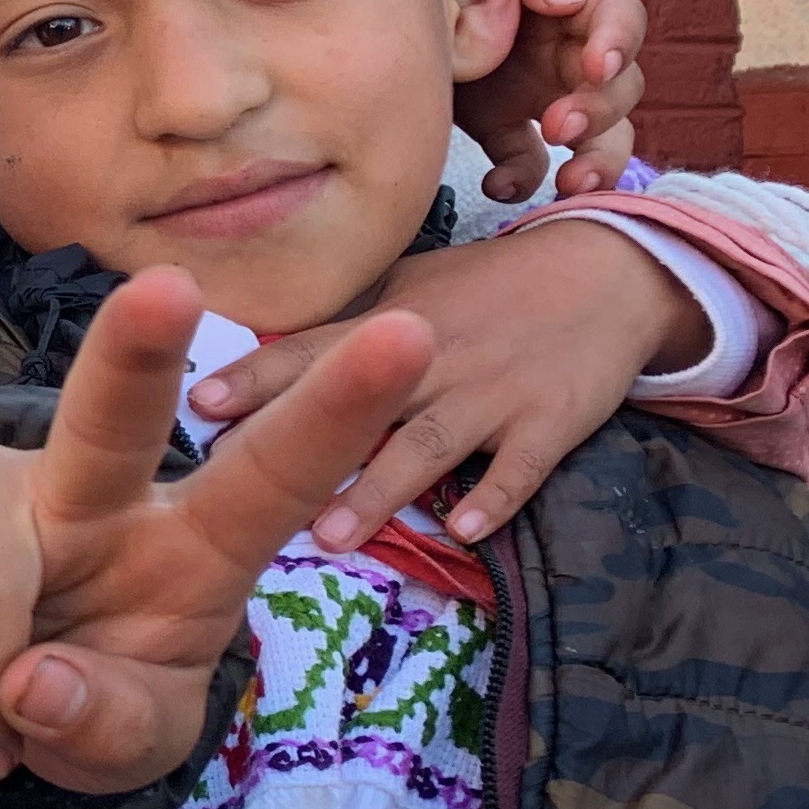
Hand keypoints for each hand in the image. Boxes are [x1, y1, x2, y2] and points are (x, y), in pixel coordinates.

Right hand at [0, 270, 434, 791]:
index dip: (336, 413)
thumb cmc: (82, 706)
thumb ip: (102, 727)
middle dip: (139, 350)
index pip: (271, 475)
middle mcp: (89, 493)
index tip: (403, 337)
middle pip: (112, 417)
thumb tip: (30, 684)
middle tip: (170, 289)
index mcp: (192, 547)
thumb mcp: (127, 749)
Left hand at [186, 218, 699, 547]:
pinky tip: (462, 531)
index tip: (202, 402)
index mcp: (390, 324)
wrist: (606, 273)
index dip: (256, 378)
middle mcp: (433, 359)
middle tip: (233, 474)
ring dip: (379, 488)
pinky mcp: (549, 422)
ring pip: (428, 443)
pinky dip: (494, 497)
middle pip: (359, 400)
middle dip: (298, 434)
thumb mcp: (412, 290)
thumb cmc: (491, 288)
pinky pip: (520, 467)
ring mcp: (492, 392)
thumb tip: (264, 361)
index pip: (310, 353)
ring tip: (330, 534)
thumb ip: (346, 329)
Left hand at [450, 0, 642, 200]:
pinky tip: (496, 188)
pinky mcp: (504, 123)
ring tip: (570, 183)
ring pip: (596, 136)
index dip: (618, 44)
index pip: (620, 20)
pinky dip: (520, 179)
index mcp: (579, 0)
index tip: (598, 66)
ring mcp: (543, 92)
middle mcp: (571, 51)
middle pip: (619, 88)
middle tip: (563, 125)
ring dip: (593, 162)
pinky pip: (527, 161)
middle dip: (601, 111)